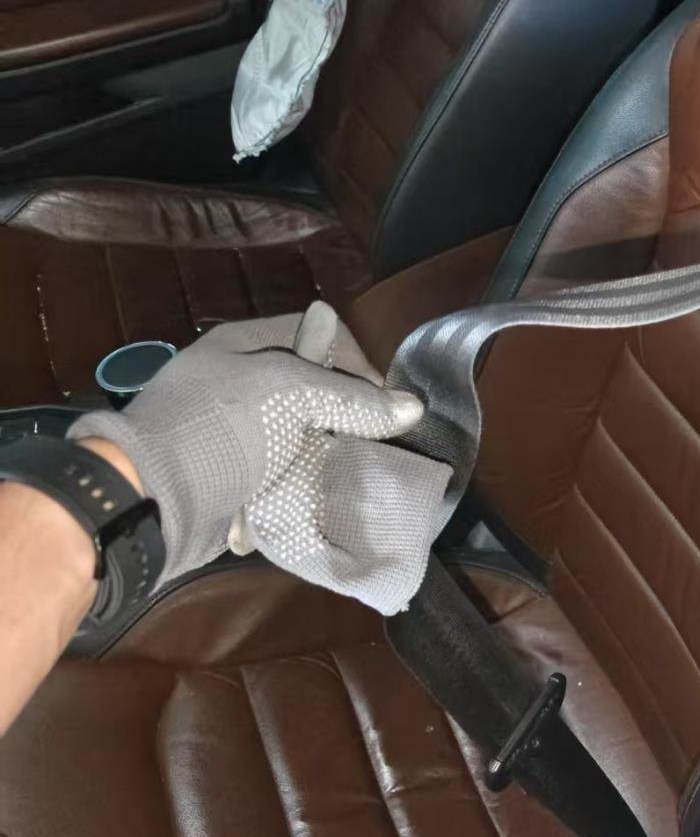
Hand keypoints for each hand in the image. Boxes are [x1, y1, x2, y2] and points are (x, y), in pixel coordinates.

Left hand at [69, 303, 450, 613]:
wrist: (150, 500)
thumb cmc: (218, 428)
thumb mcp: (290, 395)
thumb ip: (352, 400)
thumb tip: (412, 407)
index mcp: (244, 345)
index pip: (319, 336)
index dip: (358, 364)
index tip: (386, 403)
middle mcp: (238, 384)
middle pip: (314, 392)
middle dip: (347, 418)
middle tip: (378, 442)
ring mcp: (234, 434)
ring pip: (302, 439)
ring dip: (327, 457)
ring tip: (358, 473)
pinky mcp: (234, 479)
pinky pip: (283, 478)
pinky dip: (302, 488)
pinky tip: (323, 497)